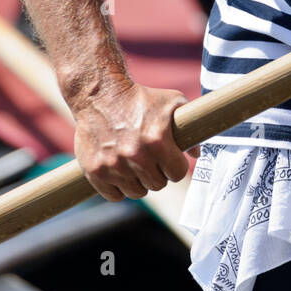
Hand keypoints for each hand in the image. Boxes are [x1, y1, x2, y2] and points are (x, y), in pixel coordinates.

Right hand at [72, 80, 196, 201]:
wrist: (100, 94)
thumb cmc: (141, 98)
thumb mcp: (172, 102)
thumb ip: (189, 128)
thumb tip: (196, 154)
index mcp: (157, 140)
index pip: (177, 173)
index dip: (175, 166)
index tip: (170, 160)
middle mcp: (136, 155)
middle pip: (157, 185)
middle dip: (158, 173)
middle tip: (151, 160)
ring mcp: (113, 165)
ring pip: (136, 192)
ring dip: (138, 182)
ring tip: (135, 165)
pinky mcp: (94, 171)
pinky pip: (114, 196)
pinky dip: (118, 188)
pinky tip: (120, 173)